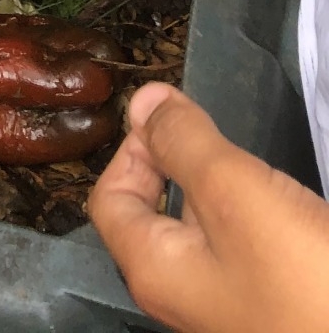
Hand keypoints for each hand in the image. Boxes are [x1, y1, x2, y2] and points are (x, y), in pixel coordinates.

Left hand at [91, 82, 328, 332]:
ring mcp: (225, 306)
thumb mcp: (233, 190)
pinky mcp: (268, 307)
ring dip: (214, 190)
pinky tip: (276, 207)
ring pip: (200, 232)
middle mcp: (180, 294)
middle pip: (152, 214)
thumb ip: (182, 142)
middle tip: (214, 134)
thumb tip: (141, 100)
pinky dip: (246, 219)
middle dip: (174, 163)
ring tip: (247, 166)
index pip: (109, 197)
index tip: (176, 119)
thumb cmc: (300, 275)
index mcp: (152, 269)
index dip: (132, 148)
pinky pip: (239, 252)